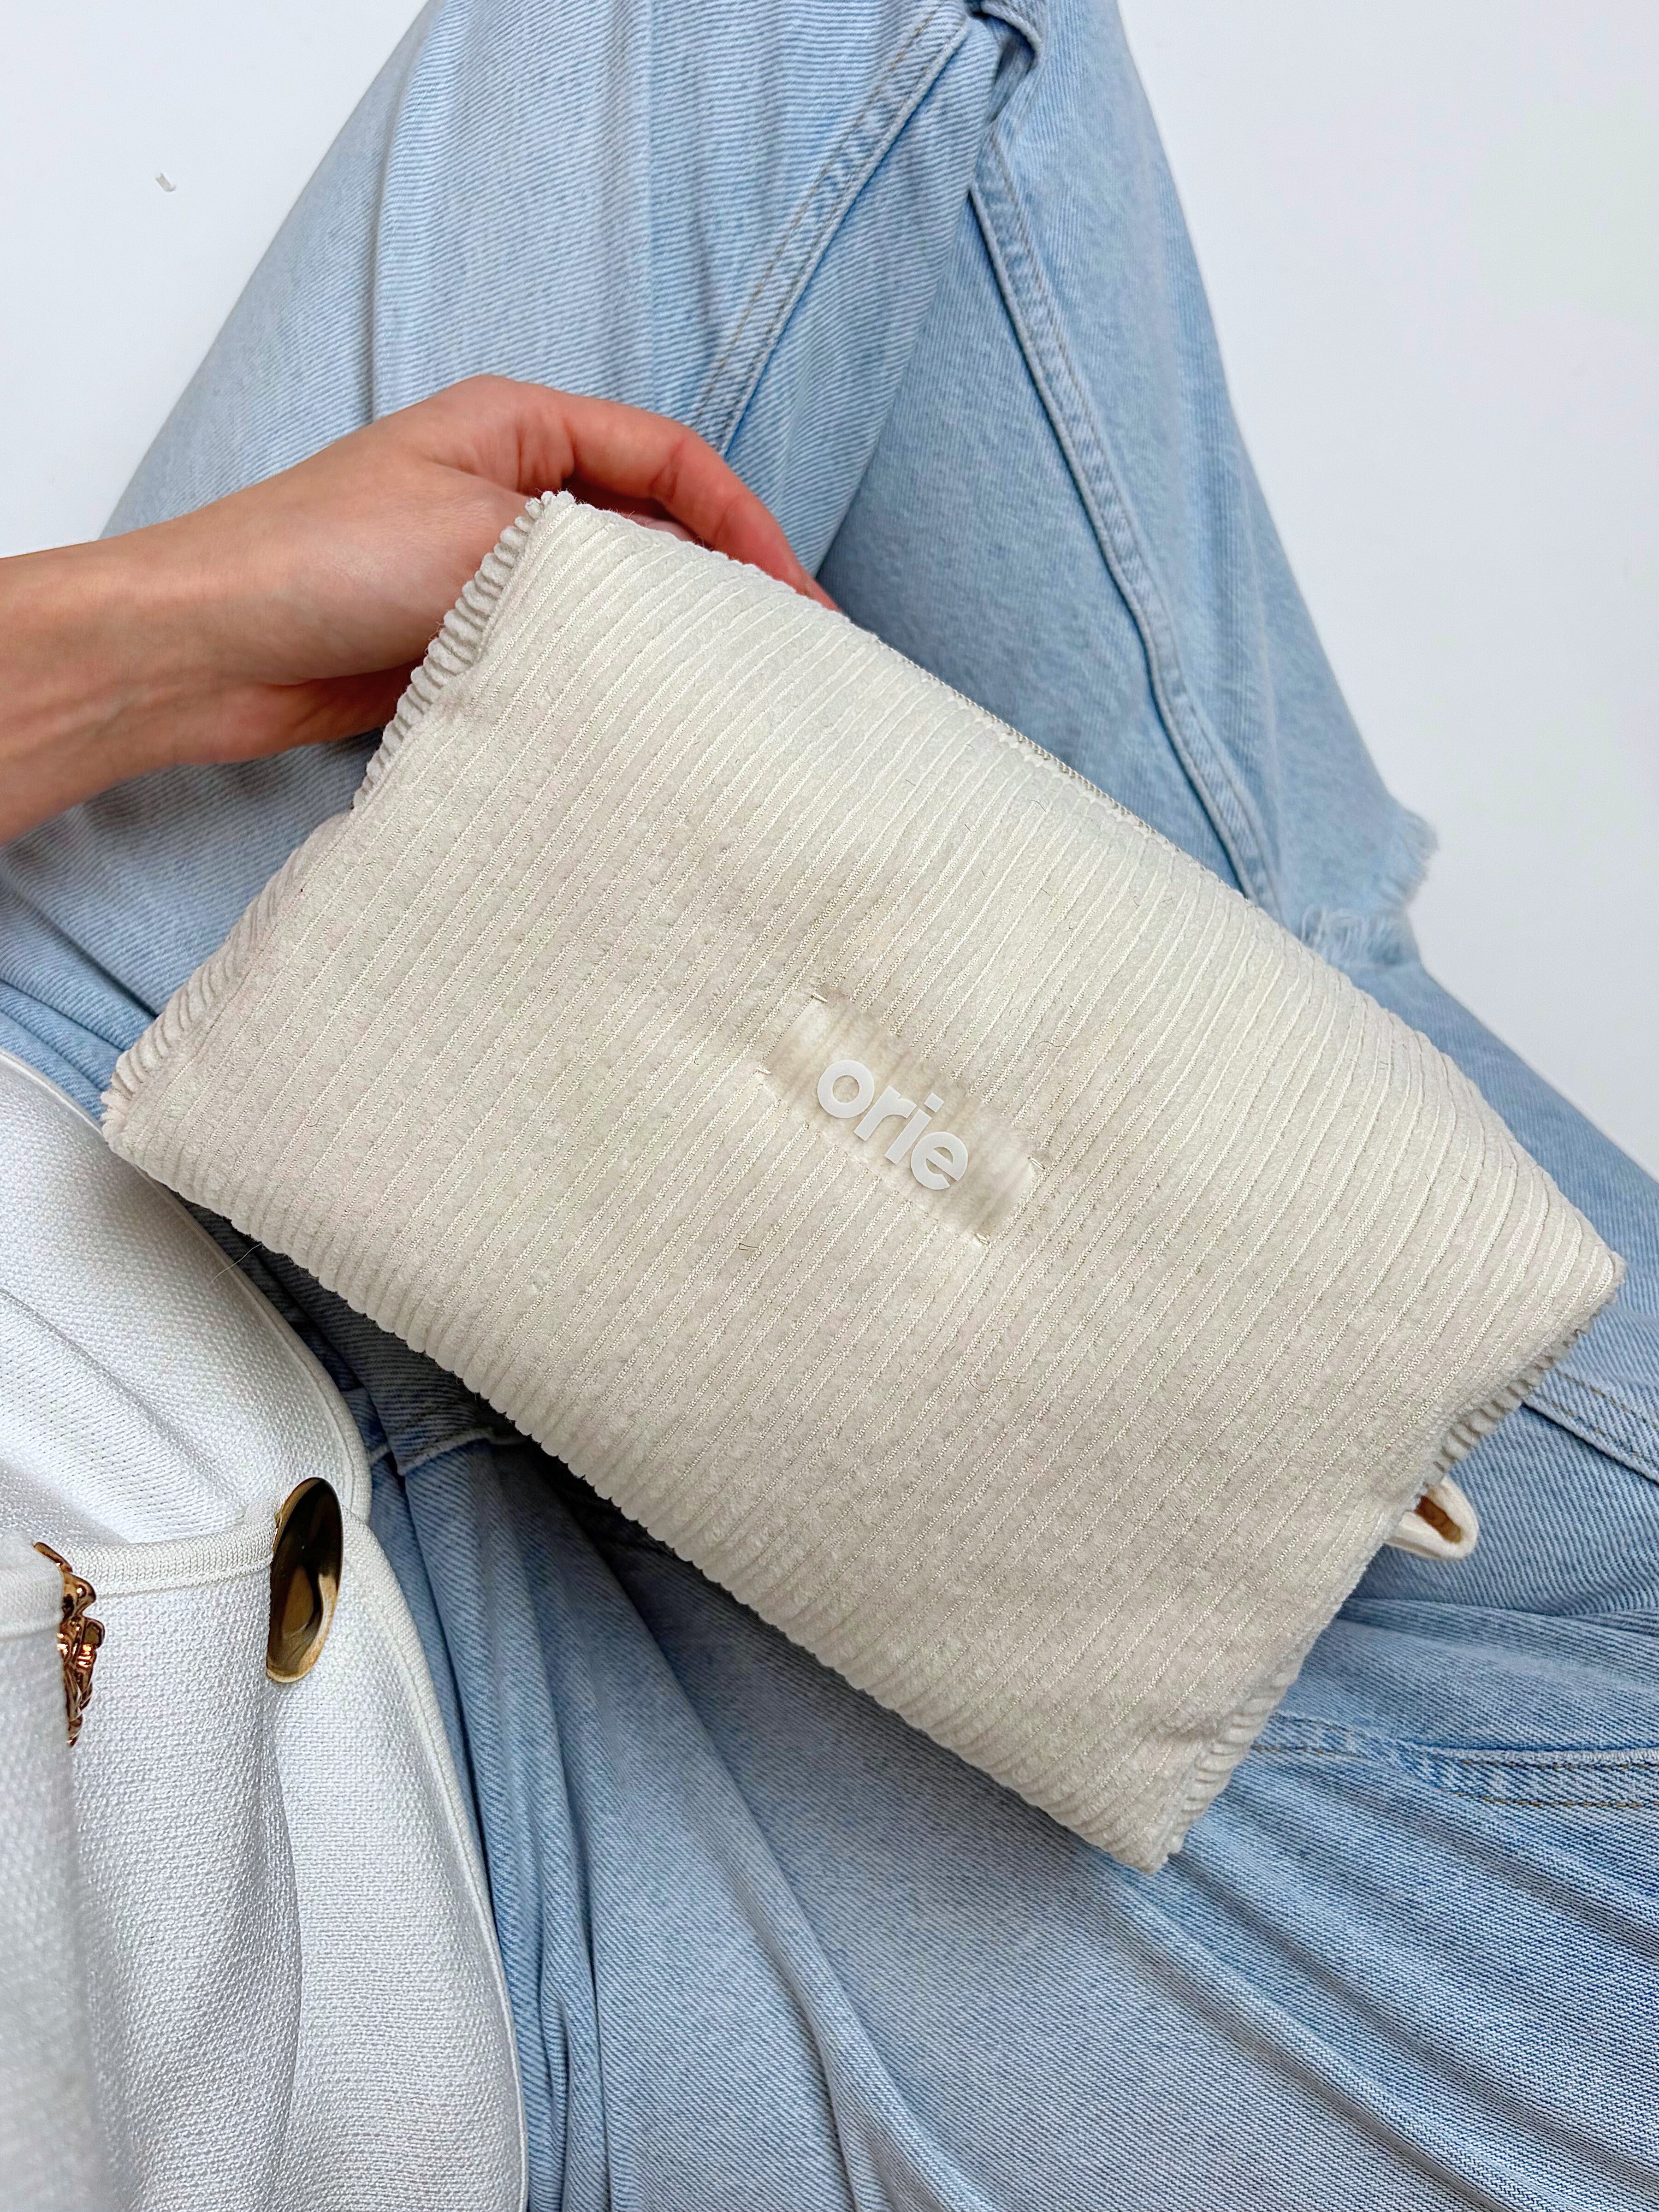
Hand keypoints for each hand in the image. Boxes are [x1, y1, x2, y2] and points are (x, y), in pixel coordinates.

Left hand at [0, 377, 830, 843]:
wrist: (205, 649)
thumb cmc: (320, 560)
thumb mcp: (484, 541)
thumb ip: (603, 564)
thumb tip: (702, 599)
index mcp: (518, 427)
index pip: (670, 459)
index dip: (746, 522)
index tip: (797, 598)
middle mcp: (512, 489)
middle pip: (656, 526)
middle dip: (727, 584)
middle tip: (793, 655)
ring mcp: (492, 567)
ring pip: (616, 598)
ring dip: (675, 639)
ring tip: (738, 692)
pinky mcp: (470, 638)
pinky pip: (569, 653)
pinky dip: (615, 679)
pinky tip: (651, 717)